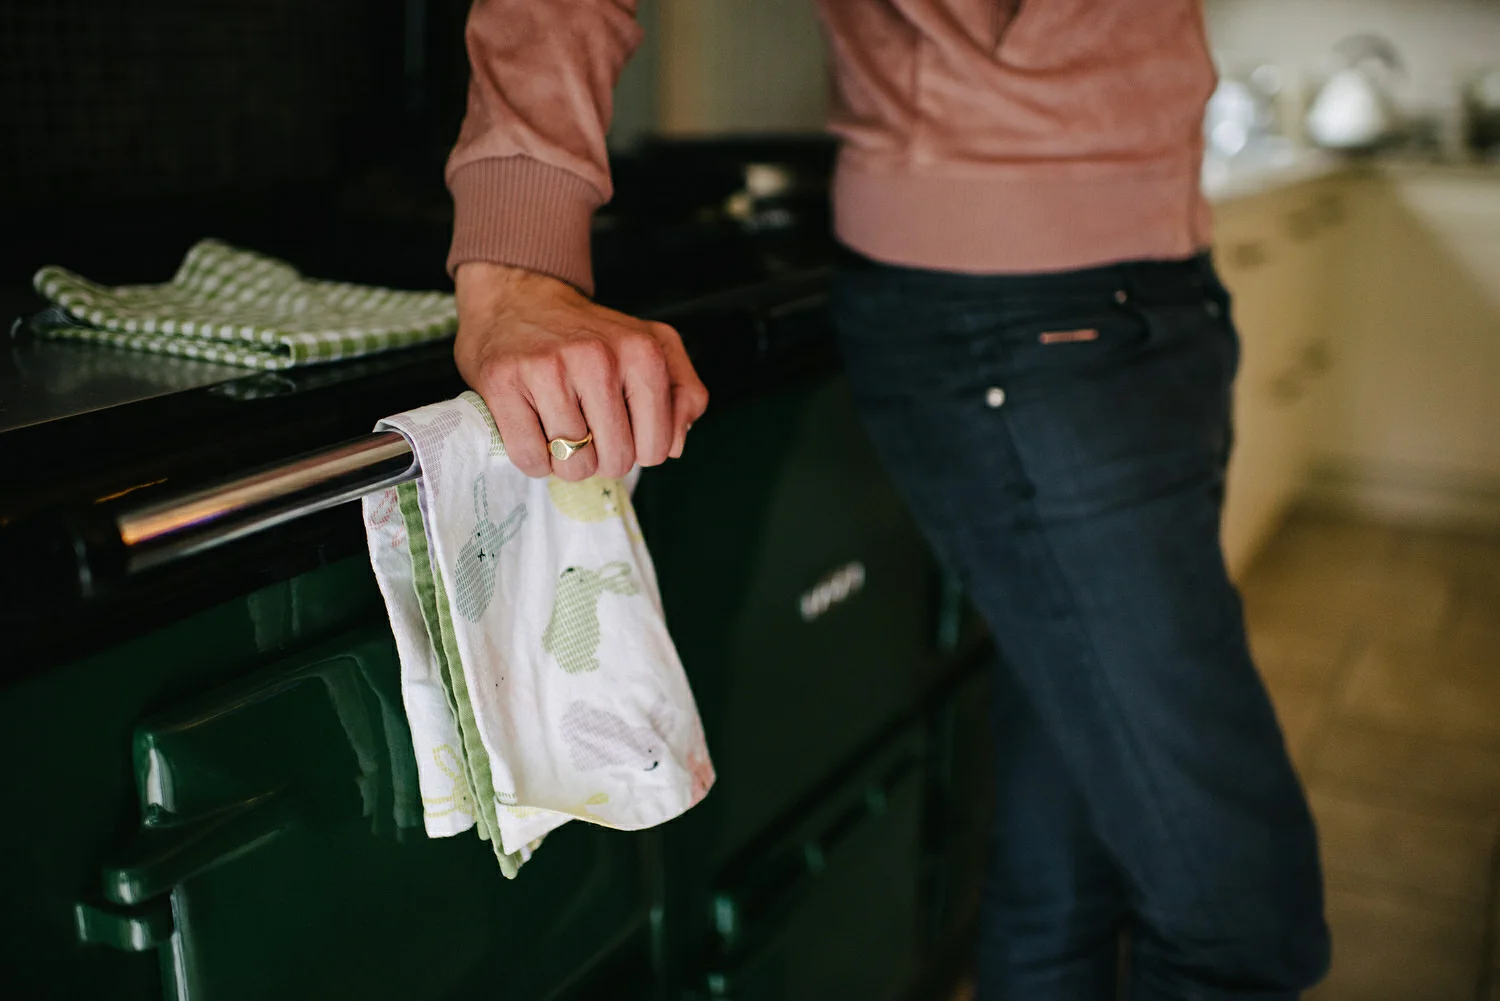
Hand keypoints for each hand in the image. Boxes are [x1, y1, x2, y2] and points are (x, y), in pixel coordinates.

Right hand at [454, 262, 709, 481]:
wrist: (520, 299)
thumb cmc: (592, 336)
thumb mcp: (656, 347)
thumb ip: (685, 393)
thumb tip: (675, 446)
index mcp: (643, 353)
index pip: (657, 449)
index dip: (639, 451)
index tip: (623, 429)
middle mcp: (597, 358)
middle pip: (615, 461)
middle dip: (603, 458)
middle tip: (589, 430)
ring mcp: (547, 369)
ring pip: (573, 466)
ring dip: (567, 461)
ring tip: (561, 428)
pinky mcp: (504, 382)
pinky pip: (530, 459)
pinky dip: (535, 459)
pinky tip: (535, 430)